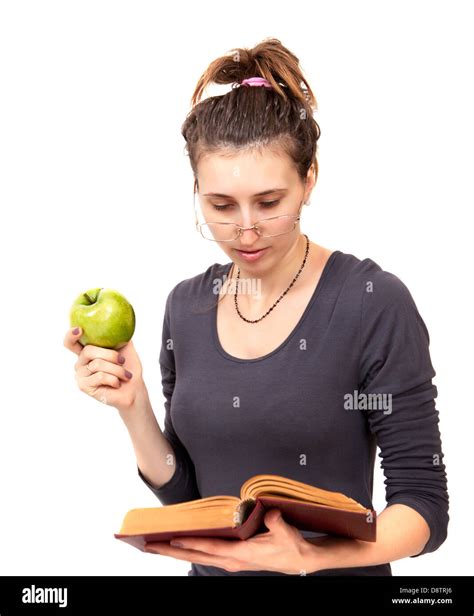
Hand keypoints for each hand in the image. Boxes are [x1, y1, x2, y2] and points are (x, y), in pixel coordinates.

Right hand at [63, 327, 145, 413]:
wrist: (134, 389)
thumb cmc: (129, 369)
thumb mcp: (126, 348)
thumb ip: (119, 334)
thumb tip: (119, 319)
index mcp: (88, 351)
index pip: (71, 342)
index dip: (71, 335)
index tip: (79, 329)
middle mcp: (81, 362)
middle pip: (88, 350)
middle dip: (110, 355)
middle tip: (122, 361)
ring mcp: (80, 374)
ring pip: (97, 364)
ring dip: (117, 369)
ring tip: (125, 375)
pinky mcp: (83, 386)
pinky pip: (99, 376)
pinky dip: (114, 379)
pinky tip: (117, 384)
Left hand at [143, 509, 318, 574]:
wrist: (300, 559)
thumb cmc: (291, 546)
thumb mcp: (286, 533)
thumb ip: (276, 524)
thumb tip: (270, 514)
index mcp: (241, 554)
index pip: (210, 548)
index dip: (191, 544)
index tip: (171, 540)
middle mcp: (232, 559)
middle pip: (197, 556)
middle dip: (172, 552)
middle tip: (150, 546)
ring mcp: (231, 560)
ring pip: (199, 557)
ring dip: (178, 552)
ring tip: (158, 546)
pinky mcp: (233, 558)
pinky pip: (207, 555)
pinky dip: (192, 550)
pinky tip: (182, 546)